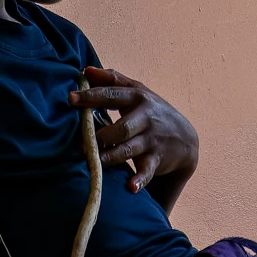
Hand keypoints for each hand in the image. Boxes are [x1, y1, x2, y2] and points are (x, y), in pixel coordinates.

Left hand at [70, 67, 199, 194]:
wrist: (185, 138)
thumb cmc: (152, 111)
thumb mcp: (138, 91)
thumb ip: (112, 79)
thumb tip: (86, 70)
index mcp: (137, 97)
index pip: (112, 95)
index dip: (91, 97)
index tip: (70, 99)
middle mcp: (145, 117)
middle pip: (122, 126)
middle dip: (102, 135)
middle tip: (79, 143)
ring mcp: (151, 140)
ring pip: (129, 149)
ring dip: (111, 156)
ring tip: (93, 161)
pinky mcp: (156, 160)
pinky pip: (147, 170)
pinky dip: (140, 179)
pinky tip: (131, 186)